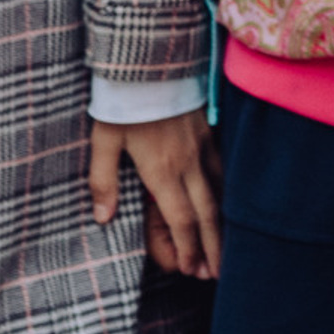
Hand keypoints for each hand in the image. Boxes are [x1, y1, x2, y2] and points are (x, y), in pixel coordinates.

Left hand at [89, 108, 220, 279]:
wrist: (153, 61)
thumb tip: (104, 219)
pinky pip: (224, 164)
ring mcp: (204, 144)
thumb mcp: (104, 142)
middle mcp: (189, 161)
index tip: (193, 270)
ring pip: (221, 188)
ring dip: (224, 220)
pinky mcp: (209, 129)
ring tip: (228, 244)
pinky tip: (230, 197)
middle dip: (213, 244)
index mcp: (163, 170)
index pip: (181, 218)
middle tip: (218, 272)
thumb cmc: (124, 103)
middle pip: (208, 210)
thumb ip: (103, 182)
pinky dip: (228, 187)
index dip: (188, 247)